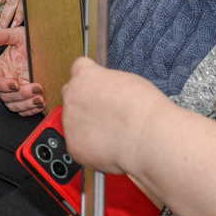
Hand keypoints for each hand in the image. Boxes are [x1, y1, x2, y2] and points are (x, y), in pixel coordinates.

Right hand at [0, 26, 42, 114]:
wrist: (46, 51)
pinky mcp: (26, 99)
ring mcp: (16, 92)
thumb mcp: (19, 36)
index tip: (14, 84)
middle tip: (34, 88)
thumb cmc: (30, 43)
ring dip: (26, 104)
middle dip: (20, 94)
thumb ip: (3, 36)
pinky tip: (40, 103)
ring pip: (14, 105)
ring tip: (39, 98)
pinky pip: (24, 110)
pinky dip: (32, 109)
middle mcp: (6, 82)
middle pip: (5, 96)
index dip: (2, 85)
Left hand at [62, 58, 167, 175]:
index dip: (87, 78)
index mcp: (86, 76)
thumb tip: (107, 92)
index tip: (93, 86)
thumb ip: (108, 84)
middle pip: (70, 95)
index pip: (78, 68)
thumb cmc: (143, 107)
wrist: (146, 135)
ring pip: (72, 122)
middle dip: (82, 103)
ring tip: (109, 132)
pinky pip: (77, 144)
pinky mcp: (73, 145)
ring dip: (85, 126)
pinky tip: (107, 146)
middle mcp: (72, 96)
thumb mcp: (127, 81)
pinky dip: (89, 147)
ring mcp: (69, 121)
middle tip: (102, 113)